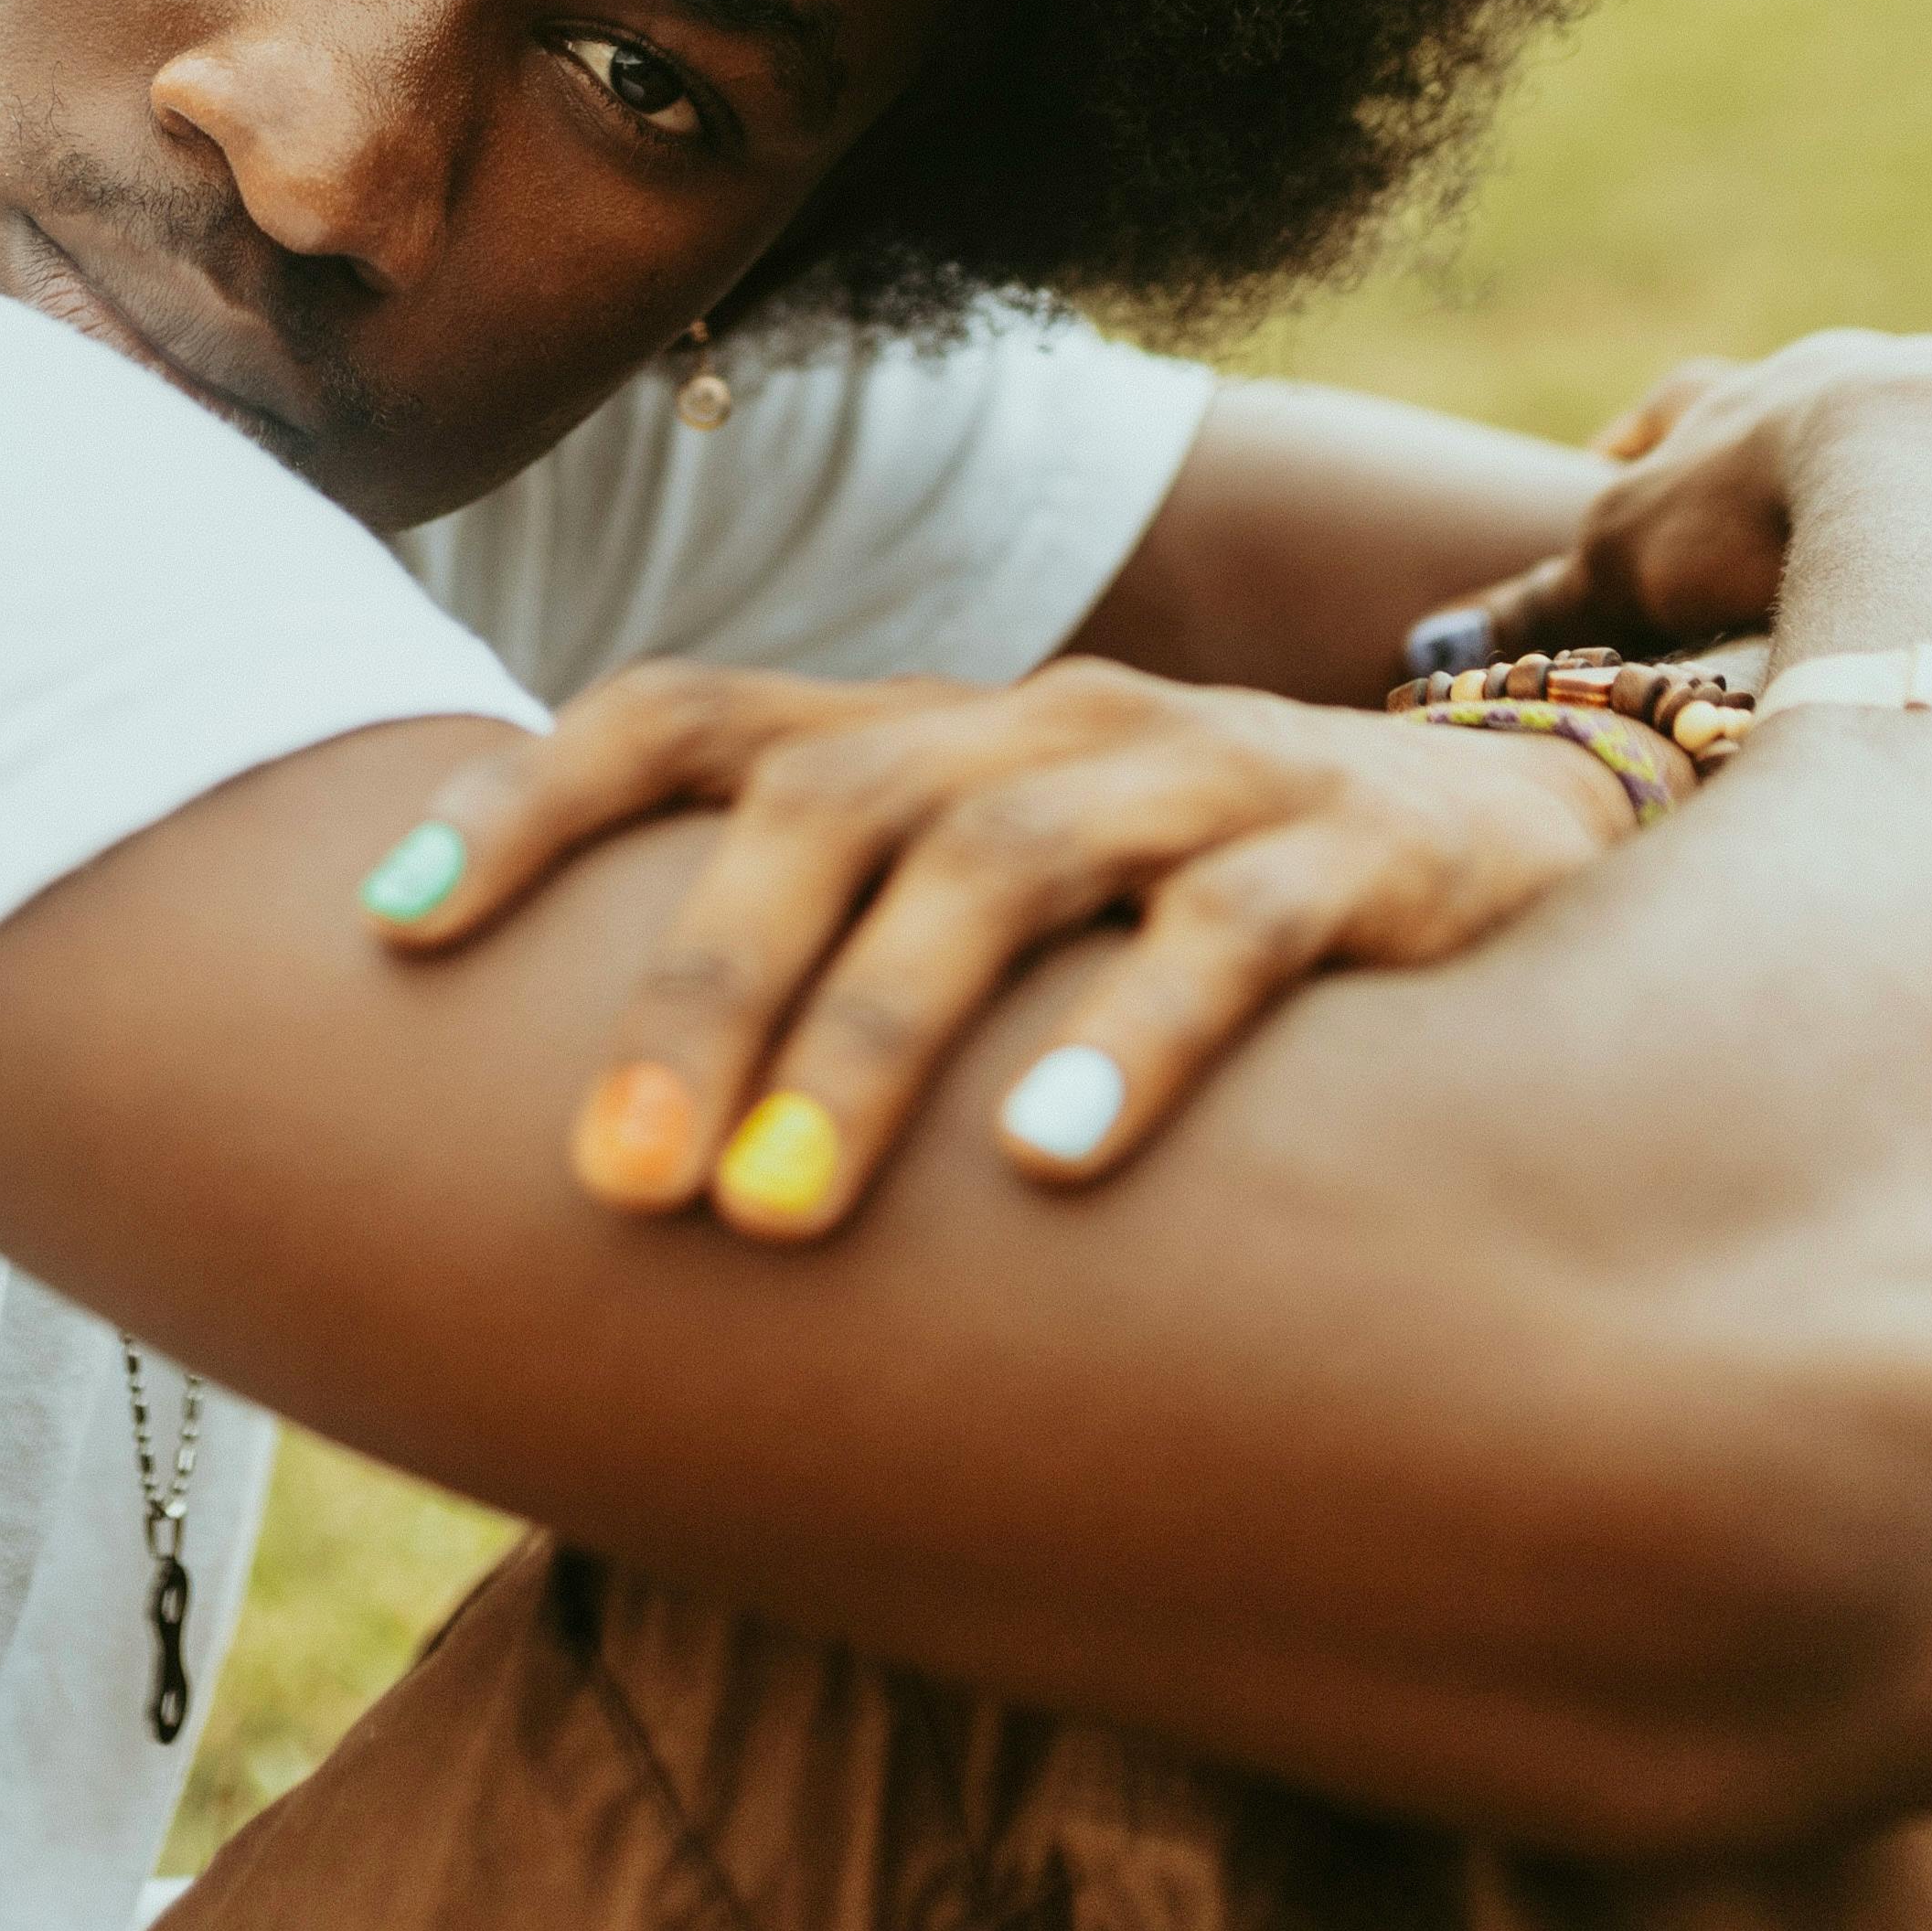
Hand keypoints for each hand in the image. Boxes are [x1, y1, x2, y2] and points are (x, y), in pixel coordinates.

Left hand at [357, 656, 1630, 1238]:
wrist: (1544, 829)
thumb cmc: (1201, 914)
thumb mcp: (1013, 915)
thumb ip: (840, 974)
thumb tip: (573, 1166)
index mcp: (933, 738)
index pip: (687, 718)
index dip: (525, 802)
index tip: (387, 935)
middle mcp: (1044, 729)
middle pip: (826, 810)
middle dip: (698, 994)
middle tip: (614, 1188)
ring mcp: (1204, 780)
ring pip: (1001, 865)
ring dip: (871, 1038)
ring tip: (778, 1213)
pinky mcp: (1361, 862)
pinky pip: (1231, 939)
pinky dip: (1132, 1044)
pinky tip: (1051, 1166)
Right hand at [1448, 331, 1931, 670]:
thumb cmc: (1764, 518)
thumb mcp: (1626, 566)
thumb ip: (1542, 614)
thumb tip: (1422, 661)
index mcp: (1761, 393)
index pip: (1690, 406)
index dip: (1659, 445)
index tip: (1639, 476)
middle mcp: (1874, 375)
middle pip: (1828, 416)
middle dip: (1811, 476)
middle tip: (1797, 548)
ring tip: (1925, 600)